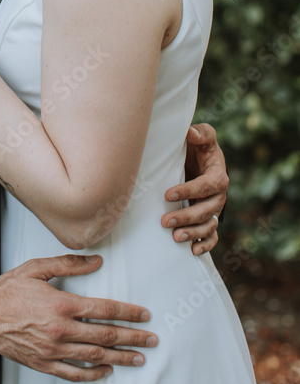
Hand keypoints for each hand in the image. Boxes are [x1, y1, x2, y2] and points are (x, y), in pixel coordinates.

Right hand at [0, 254, 156, 381]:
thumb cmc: (7, 291)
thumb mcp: (37, 268)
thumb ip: (69, 264)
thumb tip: (96, 261)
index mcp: (61, 305)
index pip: (104, 310)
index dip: (128, 313)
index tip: (143, 315)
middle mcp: (61, 330)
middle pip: (106, 336)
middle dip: (132, 338)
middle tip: (150, 339)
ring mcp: (53, 350)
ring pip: (95, 356)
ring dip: (120, 357)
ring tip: (138, 358)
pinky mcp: (44, 363)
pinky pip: (74, 373)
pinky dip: (93, 373)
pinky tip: (105, 370)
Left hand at [161, 123, 228, 255]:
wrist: (201, 160)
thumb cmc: (199, 147)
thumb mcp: (203, 136)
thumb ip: (201, 133)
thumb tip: (191, 132)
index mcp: (218, 175)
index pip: (205, 186)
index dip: (188, 191)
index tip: (168, 194)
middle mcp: (219, 196)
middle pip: (206, 210)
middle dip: (186, 217)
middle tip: (165, 221)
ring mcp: (215, 209)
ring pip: (208, 226)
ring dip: (193, 234)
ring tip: (175, 238)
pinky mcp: (210, 219)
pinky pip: (212, 236)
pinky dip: (205, 245)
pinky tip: (193, 251)